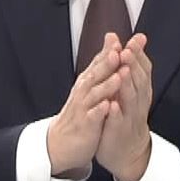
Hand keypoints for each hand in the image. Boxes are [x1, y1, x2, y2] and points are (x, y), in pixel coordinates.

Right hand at [47, 33, 124, 178]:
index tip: (117, 39)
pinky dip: (99, 111)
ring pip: (94, 95)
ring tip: (118, 77)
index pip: (97, 64)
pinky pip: (92, 117)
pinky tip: (107, 105)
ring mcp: (83, 108)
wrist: (61, 141)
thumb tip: (112, 42)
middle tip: (117, 51)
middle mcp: (83, 92)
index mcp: (87, 83)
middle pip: (95, 75)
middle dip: (106, 64)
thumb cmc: (80, 112)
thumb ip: (102, 65)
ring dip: (106, 85)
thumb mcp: (91, 86)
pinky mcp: (85, 125)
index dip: (107, 52)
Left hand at [97, 33, 154, 180]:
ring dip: (127, 85)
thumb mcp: (127, 90)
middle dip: (133, 65)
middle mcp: (138, 102)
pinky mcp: (119, 131)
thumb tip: (122, 42)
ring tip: (122, 71)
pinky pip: (118, 121)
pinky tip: (112, 104)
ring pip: (131, 100)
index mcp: (139, 91)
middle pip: (139, 81)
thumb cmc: (125, 115)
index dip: (139, 54)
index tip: (136, 39)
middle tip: (128, 50)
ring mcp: (130, 117)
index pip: (142, 69)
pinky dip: (116, 113)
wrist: (127, 151)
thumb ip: (125, 67)